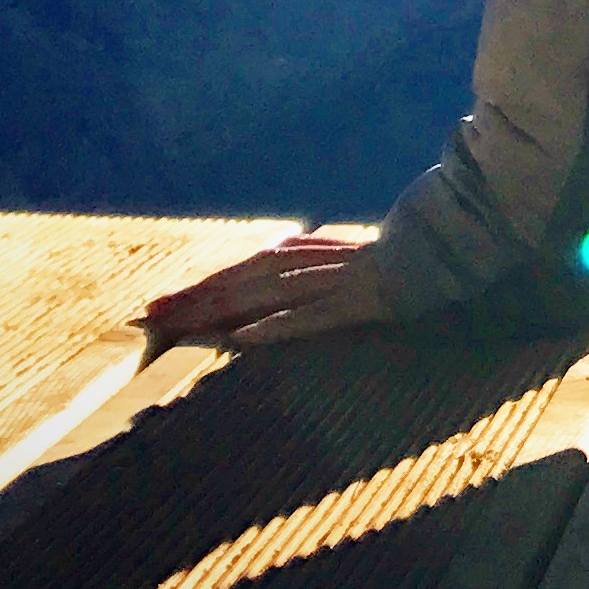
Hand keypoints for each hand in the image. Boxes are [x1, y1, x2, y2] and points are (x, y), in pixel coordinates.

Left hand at [139, 233, 399, 351]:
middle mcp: (305, 264)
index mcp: (299, 254)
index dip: (198, 288)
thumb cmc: (387, 258)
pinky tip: (241, 339)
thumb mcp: (335, 259)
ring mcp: (327, 283)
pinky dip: (271, 326)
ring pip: (260, 296)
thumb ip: (301, 267)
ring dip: (217, 310)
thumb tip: (266, 278)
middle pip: (238, 282)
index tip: (158, 306)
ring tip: (180, 326)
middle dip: (193, 300)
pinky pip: (305, 317)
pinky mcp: (349, 304)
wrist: (439, 249)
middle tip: (149, 318)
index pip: (237, 271)